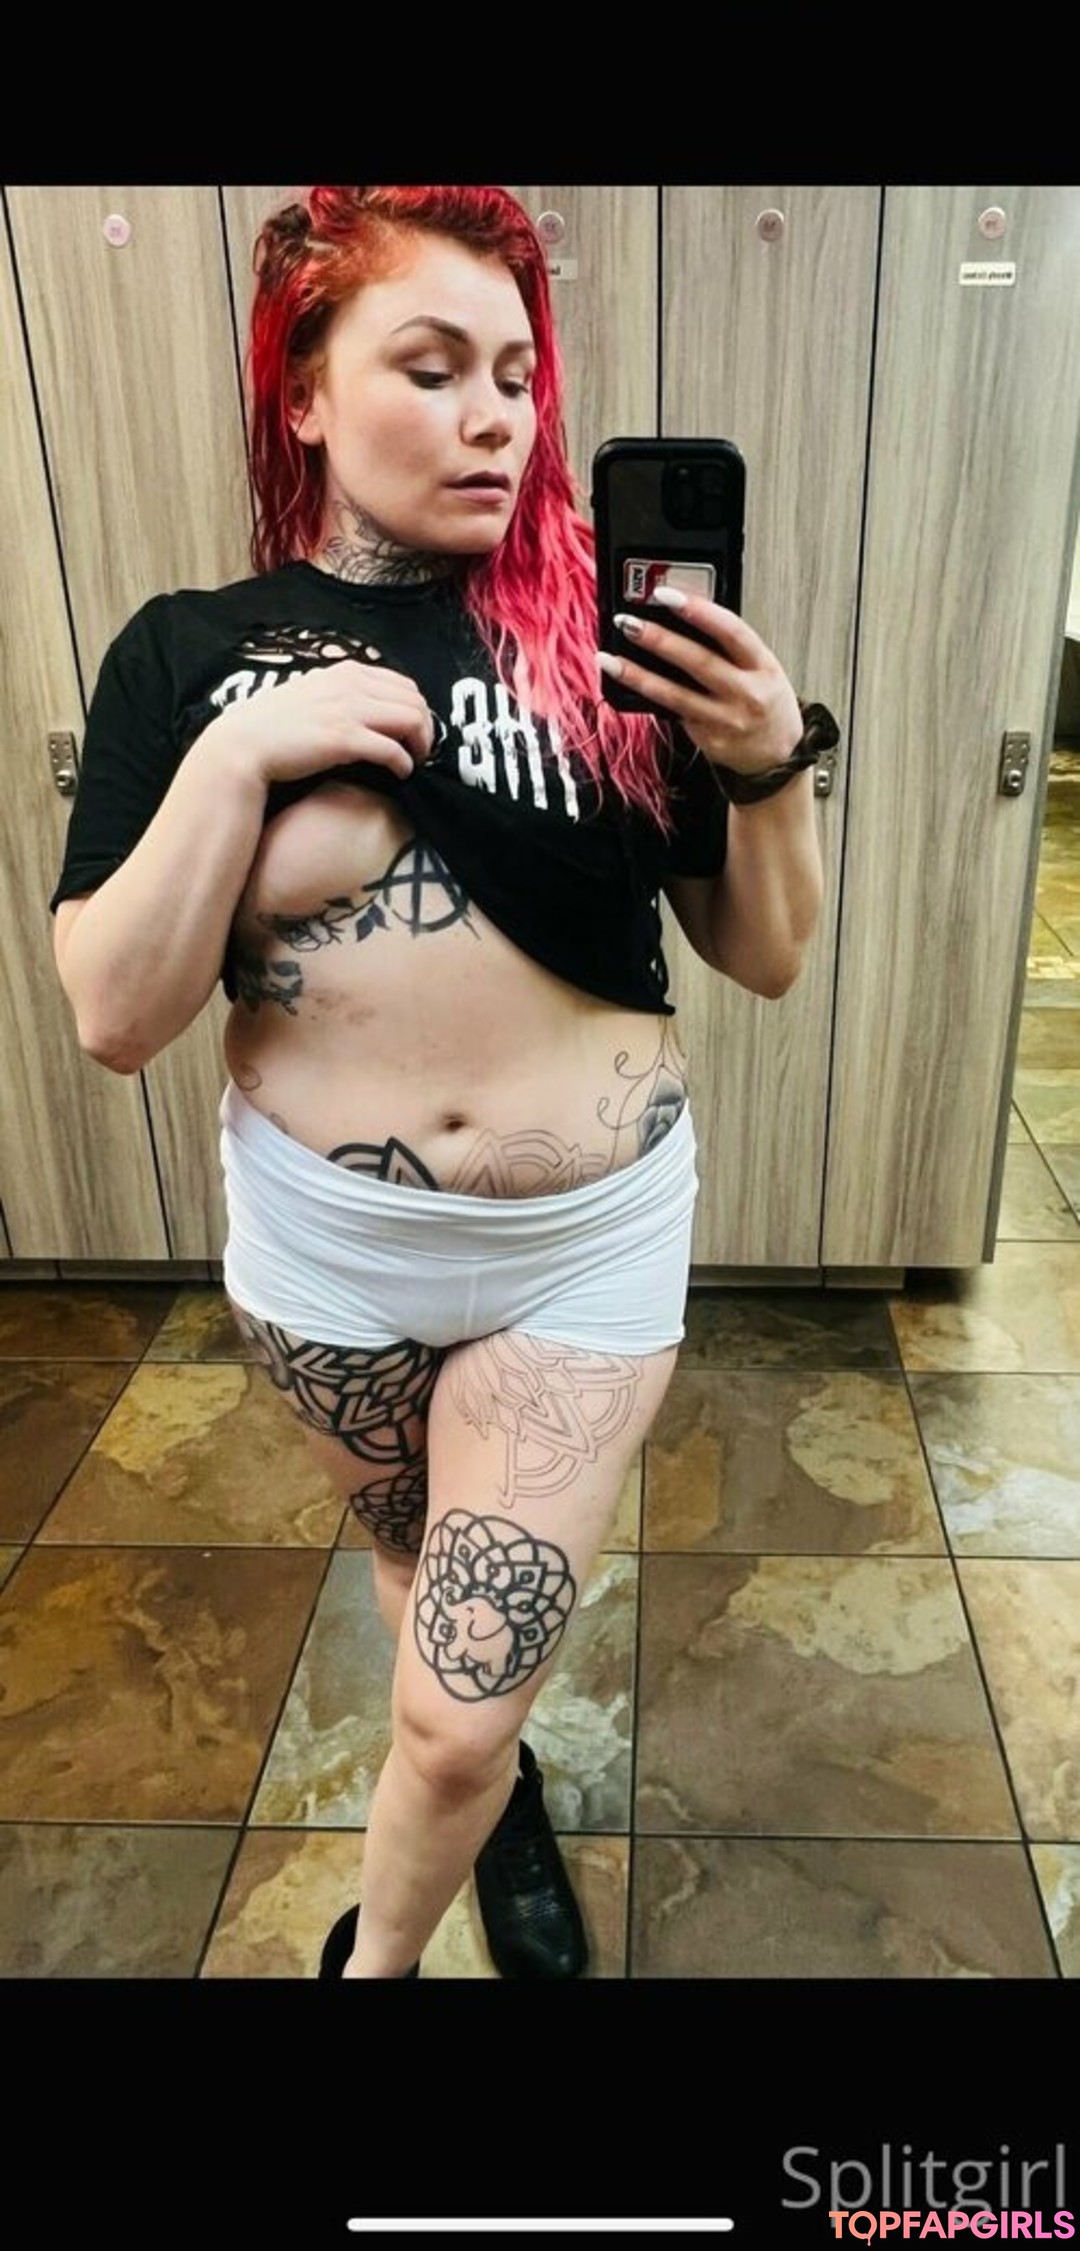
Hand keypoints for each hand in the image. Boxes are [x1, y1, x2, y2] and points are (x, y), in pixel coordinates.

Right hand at [205, 659, 434, 786]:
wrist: (243, 745)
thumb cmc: (273, 726)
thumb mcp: (311, 695)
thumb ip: (340, 694)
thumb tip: (366, 708)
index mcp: (345, 672)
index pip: (403, 683)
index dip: (417, 709)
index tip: (413, 731)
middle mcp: (351, 685)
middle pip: (415, 701)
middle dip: (426, 728)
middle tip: (421, 750)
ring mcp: (348, 710)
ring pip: (412, 720)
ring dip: (421, 745)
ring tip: (414, 762)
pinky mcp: (344, 739)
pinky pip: (393, 749)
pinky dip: (404, 763)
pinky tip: (400, 773)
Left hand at [598, 590, 803, 776]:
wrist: (778, 758)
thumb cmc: (768, 704)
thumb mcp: (762, 668)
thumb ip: (731, 647)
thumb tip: (683, 618)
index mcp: (763, 667)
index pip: (731, 631)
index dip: (698, 610)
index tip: (666, 595)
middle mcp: (746, 694)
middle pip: (698, 661)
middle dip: (658, 639)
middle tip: (627, 622)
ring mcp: (725, 720)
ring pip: (674, 695)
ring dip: (637, 674)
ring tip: (608, 657)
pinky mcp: (707, 739)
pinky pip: (673, 713)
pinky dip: (647, 696)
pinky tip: (626, 682)